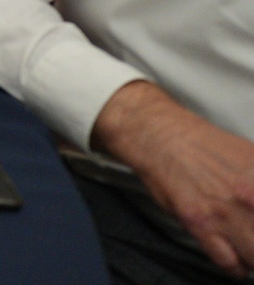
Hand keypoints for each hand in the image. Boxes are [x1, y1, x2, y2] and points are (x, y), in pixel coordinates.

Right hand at [93, 81, 253, 272]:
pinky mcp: (200, 225)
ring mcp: (225, 213)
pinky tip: (237, 260)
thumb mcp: (249, 156)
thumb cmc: (198, 144)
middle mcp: (249, 197)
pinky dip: (236, 266)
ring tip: (250, 250)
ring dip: (253, 256)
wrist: (157, 135)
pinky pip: (228, 261)